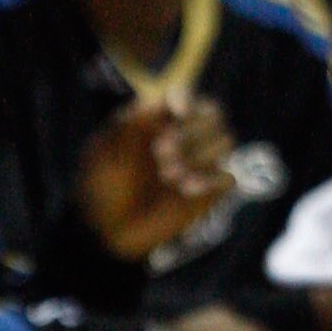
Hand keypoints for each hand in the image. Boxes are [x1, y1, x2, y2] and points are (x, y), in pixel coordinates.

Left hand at [75, 93, 235, 262]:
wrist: (108, 232)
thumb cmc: (103, 187)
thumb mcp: (108, 152)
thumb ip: (133, 123)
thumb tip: (161, 98)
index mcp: (158, 121)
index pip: (185, 98)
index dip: (186, 100)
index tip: (178, 113)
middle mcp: (184, 136)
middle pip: (213, 114)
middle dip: (191, 132)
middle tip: (162, 153)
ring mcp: (200, 164)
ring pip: (225, 142)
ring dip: (200, 156)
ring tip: (170, 177)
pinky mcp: (210, 191)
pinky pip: (228, 177)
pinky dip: (212, 180)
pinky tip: (186, 190)